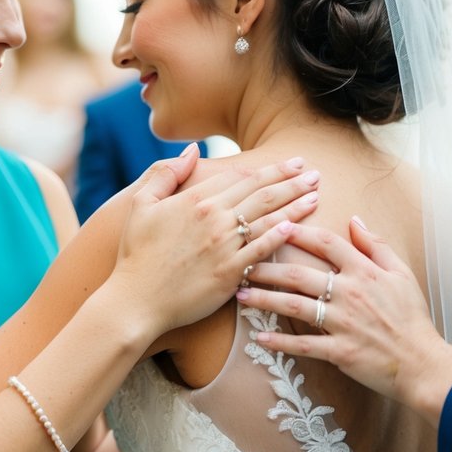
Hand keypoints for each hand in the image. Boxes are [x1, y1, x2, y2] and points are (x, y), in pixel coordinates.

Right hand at [113, 145, 320, 335]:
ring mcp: (224, 245)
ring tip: (316, 193)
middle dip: (290, 179)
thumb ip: (165, 174)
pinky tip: (298, 226)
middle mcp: (213, 218)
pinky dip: (280, 235)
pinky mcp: (230, 272)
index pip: (239, 177)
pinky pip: (261, 250)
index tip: (290, 163)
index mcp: (194, 200)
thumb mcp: (141, 205)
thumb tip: (192, 151)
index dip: (268, 168)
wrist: (135, 300)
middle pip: (260, 192)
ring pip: (268, 217)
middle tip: (313, 171)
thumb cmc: (136, 254)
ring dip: (295, 203)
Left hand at [235, 218, 451, 422]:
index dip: (298, 232)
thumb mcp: (402, 274)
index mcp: (365, 272)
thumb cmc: (412, 318)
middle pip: (299, 273)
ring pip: (294, 306)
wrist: (423, 363)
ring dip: (263, 299)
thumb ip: (377, 245)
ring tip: (240, 295)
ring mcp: (343, 323)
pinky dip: (279, 341)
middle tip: (241, 262)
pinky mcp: (339, 351)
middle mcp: (350, 293)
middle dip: (266, 267)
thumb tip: (354, 220)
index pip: (326, 243)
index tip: (274, 225)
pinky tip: (259, 336)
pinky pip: (303, 345)